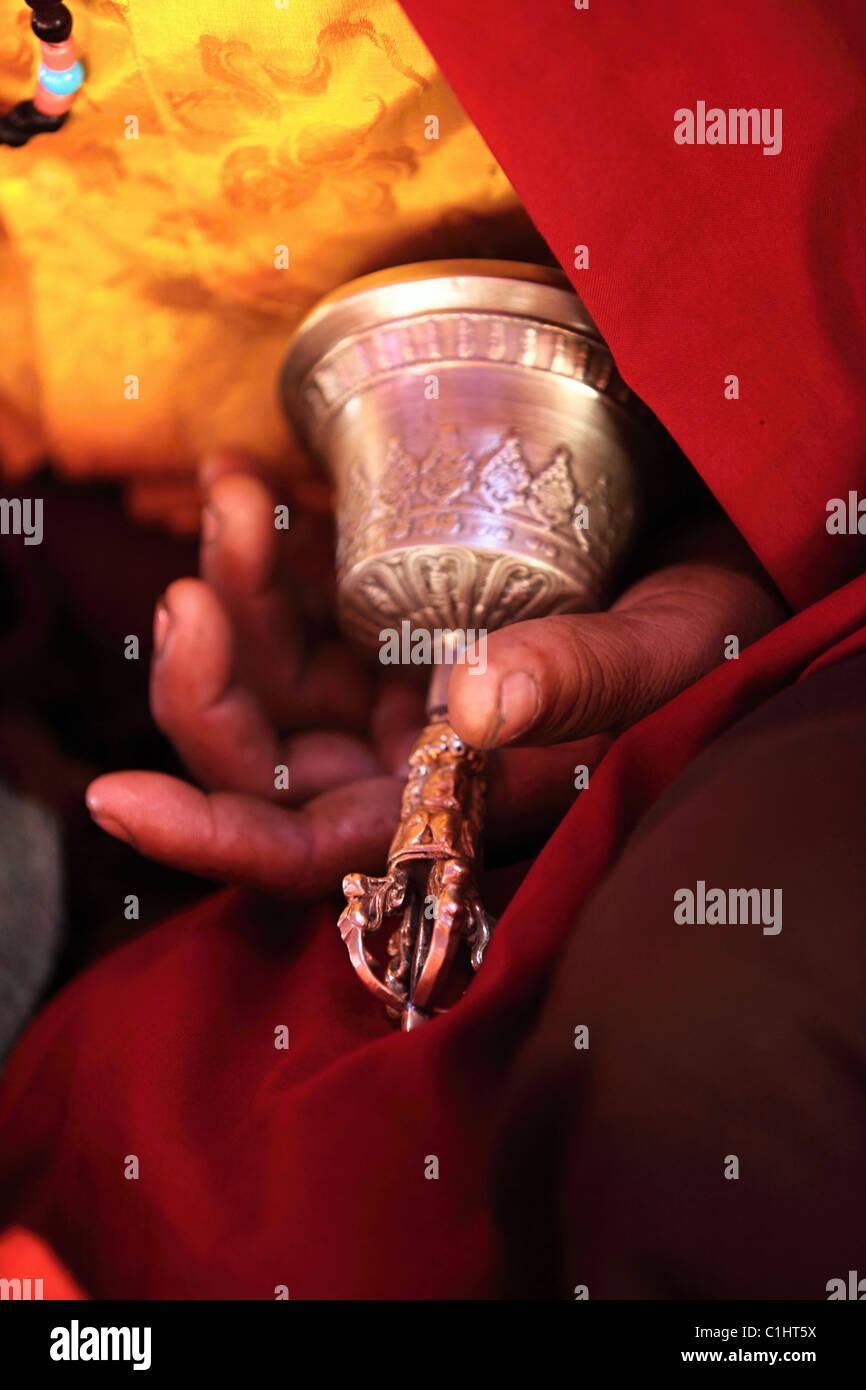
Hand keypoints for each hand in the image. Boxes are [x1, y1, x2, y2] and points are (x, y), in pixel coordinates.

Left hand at [86, 455, 785, 897]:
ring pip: (266, 668)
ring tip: (232, 495)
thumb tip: (474, 702)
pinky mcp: (393, 610)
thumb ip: (585, 679)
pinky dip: (262, 546)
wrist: (732, 550)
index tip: (115, 795)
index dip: (211, 839)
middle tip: (197, 581)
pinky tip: (247, 481)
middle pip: (261, 754)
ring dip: (229, 589)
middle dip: (206, 679)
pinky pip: (298, 596)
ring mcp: (395, 681)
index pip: (310, 850)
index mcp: (463, 802)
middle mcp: (411, 755)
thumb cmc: (723, 622)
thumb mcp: (673, 646)